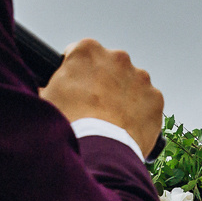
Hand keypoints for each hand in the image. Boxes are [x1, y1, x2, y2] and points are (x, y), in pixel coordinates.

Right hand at [39, 38, 162, 157]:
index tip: (76, 87)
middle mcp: (117, 57)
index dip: (76, 72)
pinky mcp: (156, 98)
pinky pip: (148, 103)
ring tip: (111, 120)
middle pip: (109, 67)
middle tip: (94, 107)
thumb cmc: (70, 124)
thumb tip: (45, 89)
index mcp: (87, 51)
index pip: (80, 54)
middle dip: (103, 83)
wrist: (99, 150)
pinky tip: (127, 127)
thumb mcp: (47, 99)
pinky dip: (140, 113)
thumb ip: (49, 86)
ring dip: (124, 96)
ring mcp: (140, 77)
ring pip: (131, 84)